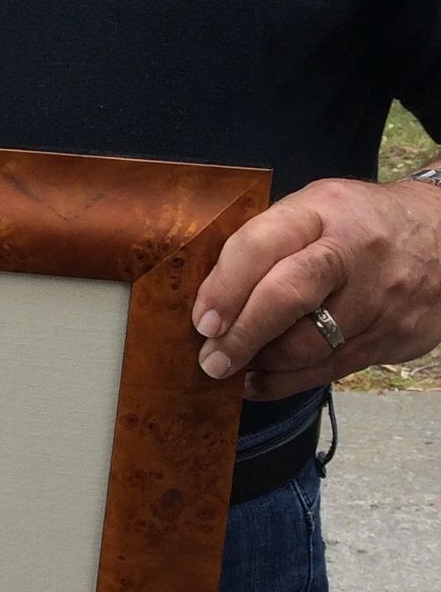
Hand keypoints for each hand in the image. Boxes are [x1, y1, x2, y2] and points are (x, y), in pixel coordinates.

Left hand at [192, 176, 440, 399]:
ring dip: (260, 363)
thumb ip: (268, 241)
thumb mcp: (316, 209)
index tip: (201, 320)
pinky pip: (328, 370)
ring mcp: (376, 299)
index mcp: (323, 212)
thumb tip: (207, 294)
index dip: (226, 286)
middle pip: (287, 296)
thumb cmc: (359, 224)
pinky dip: (284, 382)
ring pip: (307, 345)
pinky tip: (257, 382)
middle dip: (240, 334)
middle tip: (210, 359)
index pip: (264, 245)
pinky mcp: (390, 338)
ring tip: (230, 367)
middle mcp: (352, 254)